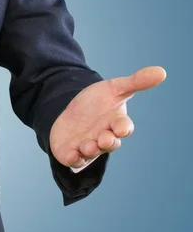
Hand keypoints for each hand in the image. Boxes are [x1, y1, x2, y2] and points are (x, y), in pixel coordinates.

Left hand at [50, 66, 166, 167]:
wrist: (69, 112)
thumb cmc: (96, 102)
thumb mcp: (113, 88)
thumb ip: (136, 82)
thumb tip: (162, 71)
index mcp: (116, 122)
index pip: (124, 126)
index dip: (123, 128)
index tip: (121, 128)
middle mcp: (104, 137)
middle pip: (110, 143)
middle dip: (108, 142)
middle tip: (104, 139)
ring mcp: (88, 146)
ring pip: (92, 153)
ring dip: (90, 150)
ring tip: (87, 146)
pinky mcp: (71, 152)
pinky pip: (73, 159)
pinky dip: (72, 158)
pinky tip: (70, 155)